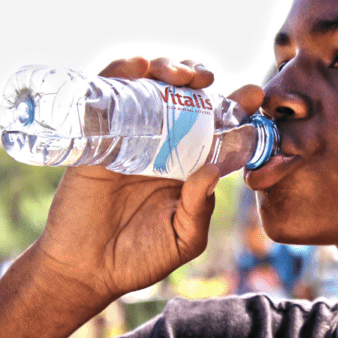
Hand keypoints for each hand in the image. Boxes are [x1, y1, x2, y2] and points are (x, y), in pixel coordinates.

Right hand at [28, 57, 262, 316]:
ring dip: (166, 67)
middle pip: (183, 95)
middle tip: (207, 80)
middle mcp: (162, 144)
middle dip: (198, 77)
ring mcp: (129, 136)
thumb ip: (200, 209)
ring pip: (149, 85)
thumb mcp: (183, 239)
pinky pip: (107, 93)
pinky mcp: (97, 136)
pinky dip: (122, 71)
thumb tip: (212, 170)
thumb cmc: (138, 258)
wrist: (84, 270)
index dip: (235, 106)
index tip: (253, 94)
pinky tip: (138, 68)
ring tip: (178, 76)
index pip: (217, 126)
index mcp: (189, 164)